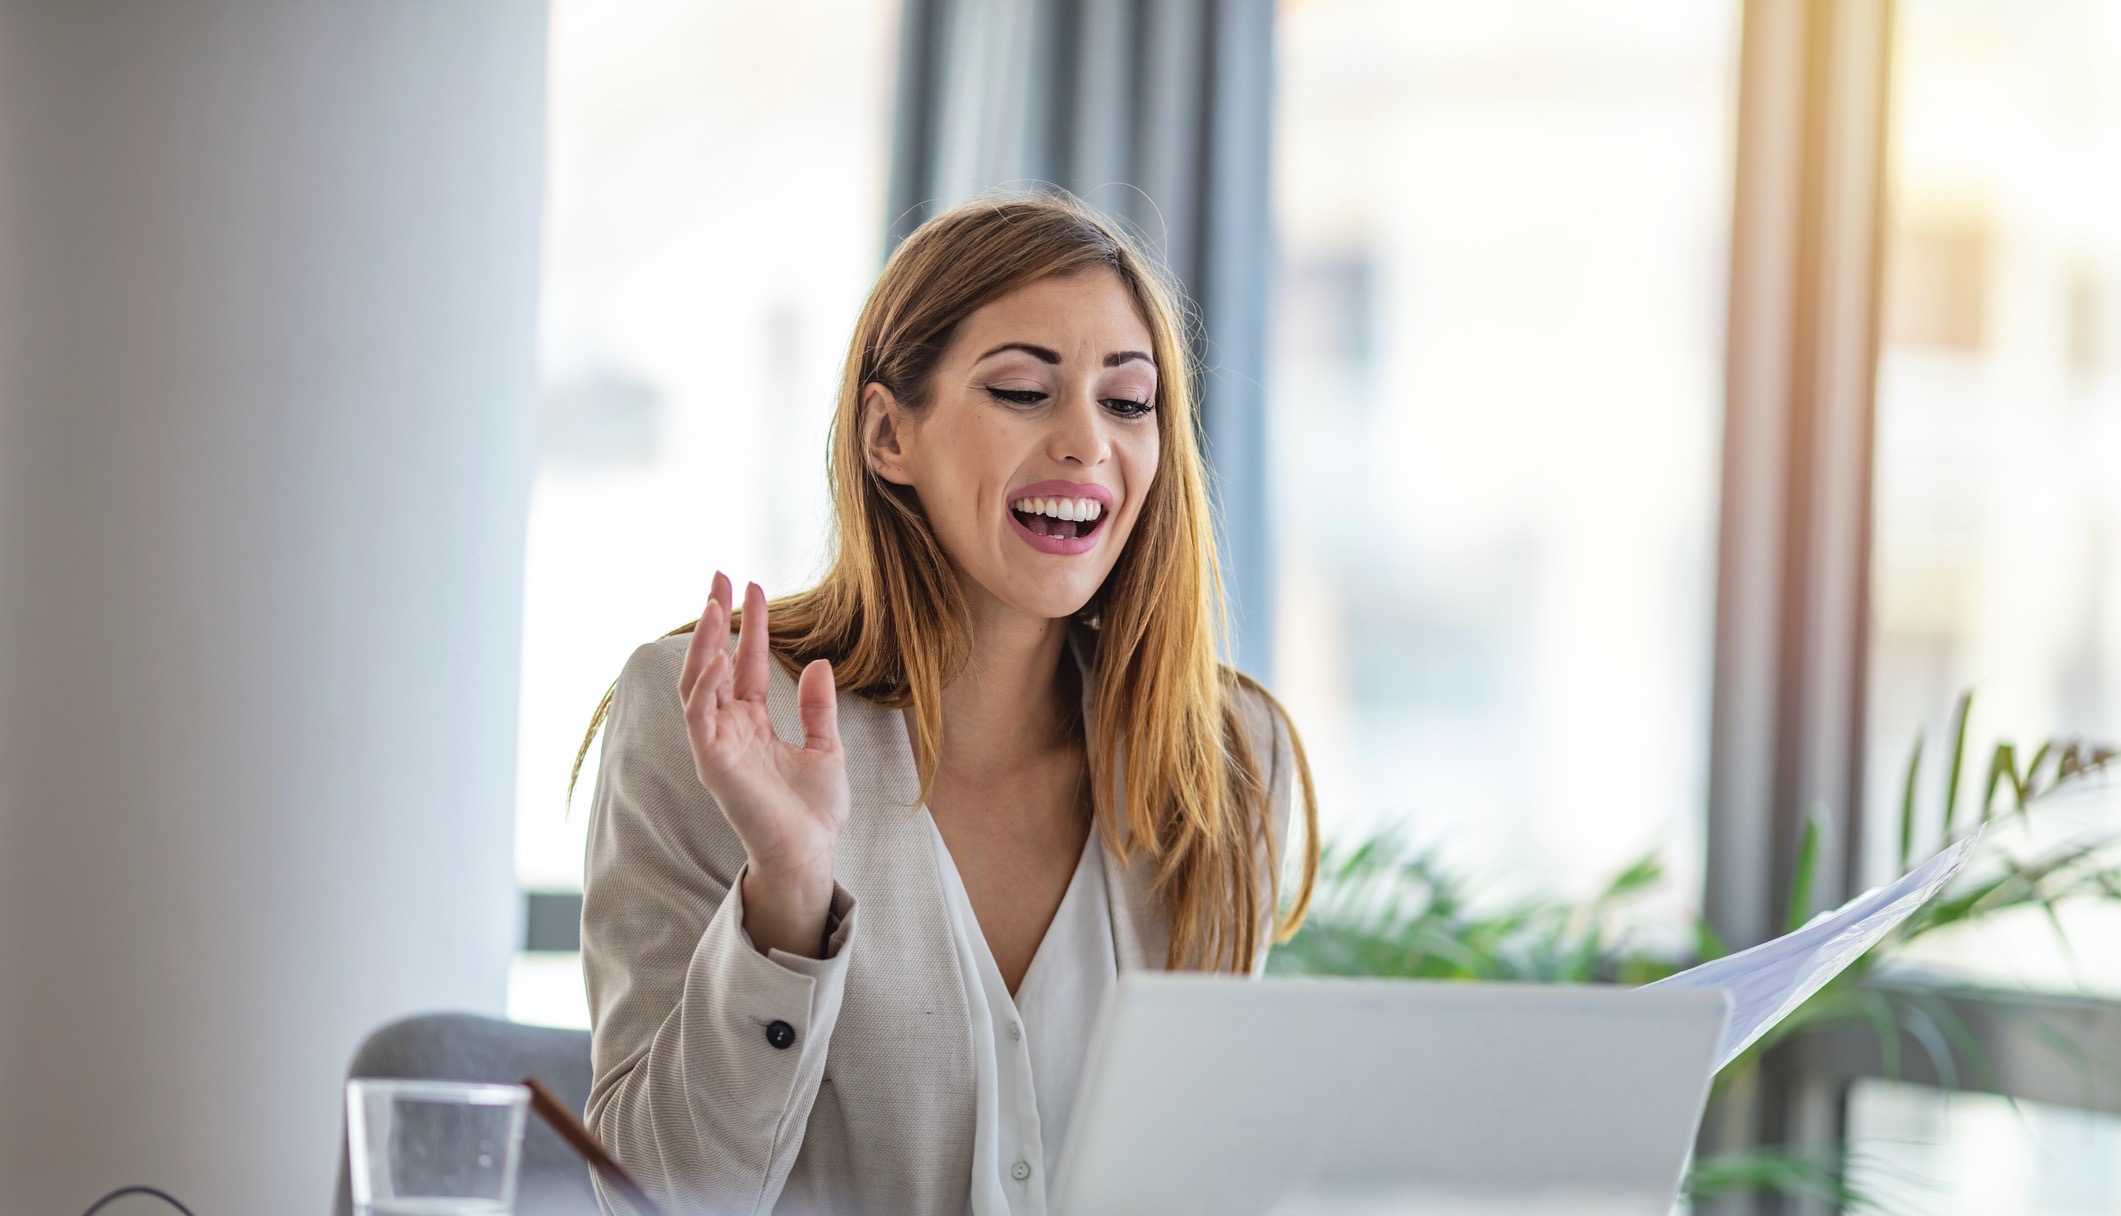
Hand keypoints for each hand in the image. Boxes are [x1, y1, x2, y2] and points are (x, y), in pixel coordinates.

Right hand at [679, 572, 849, 957]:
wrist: (811, 853)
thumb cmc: (815, 812)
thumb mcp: (825, 747)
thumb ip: (817, 707)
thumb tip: (817, 663)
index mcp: (752, 724)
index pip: (744, 664)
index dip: (749, 625)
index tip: (754, 586)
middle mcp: (729, 729)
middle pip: (714, 663)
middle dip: (717, 618)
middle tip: (722, 575)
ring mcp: (717, 744)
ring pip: (698, 682)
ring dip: (706, 641)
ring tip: (718, 601)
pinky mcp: (712, 762)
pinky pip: (699, 716)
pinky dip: (706, 684)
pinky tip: (720, 655)